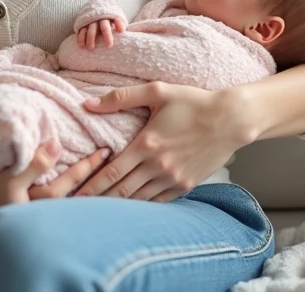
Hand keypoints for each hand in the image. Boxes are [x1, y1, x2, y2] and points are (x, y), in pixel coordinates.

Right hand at [0, 140, 111, 218]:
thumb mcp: (10, 180)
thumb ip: (33, 163)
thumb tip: (56, 145)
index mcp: (50, 199)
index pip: (76, 177)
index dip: (92, 162)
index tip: (107, 149)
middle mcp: (59, 212)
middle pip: (88, 193)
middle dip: (103, 177)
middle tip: (122, 162)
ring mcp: (60, 220)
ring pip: (86, 203)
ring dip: (101, 189)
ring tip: (117, 177)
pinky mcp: (58, 224)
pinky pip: (80, 210)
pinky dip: (92, 201)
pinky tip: (102, 195)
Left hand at [74, 82, 257, 201]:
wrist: (231, 120)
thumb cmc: (193, 102)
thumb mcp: (157, 91)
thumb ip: (120, 97)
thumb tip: (88, 103)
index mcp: (147, 144)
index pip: (111, 172)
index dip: (90, 186)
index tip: (74, 194)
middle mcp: (158, 166)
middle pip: (121, 191)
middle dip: (98, 201)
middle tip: (77, 208)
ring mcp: (173, 179)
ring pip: (139, 200)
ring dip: (118, 207)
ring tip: (97, 212)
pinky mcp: (185, 185)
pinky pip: (158, 201)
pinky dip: (141, 206)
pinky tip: (128, 208)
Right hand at [77, 17, 125, 49]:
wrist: (95, 10)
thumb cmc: (108, 19)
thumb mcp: (115, 19)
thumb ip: (120, 24)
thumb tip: (122, 30)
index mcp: (109, 17)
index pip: (114, 21)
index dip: (116, 27)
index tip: (119, 34)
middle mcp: (100, 18)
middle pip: (103, 26)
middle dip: (106, 35)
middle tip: (109, 46)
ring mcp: (90, 21)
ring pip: (91, 29)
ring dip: (90, 38)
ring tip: (91, 48)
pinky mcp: (82, 24)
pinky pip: (81, 31)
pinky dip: (81, 38)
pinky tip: (82, 46)